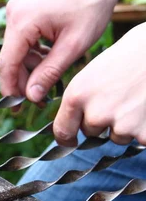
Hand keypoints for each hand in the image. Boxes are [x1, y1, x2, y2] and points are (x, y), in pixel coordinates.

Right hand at [0, 0, 115, 101]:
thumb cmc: (92, 5)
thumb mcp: (74, 44)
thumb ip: (50, 72)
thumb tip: (32, 97)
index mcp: (22, 22)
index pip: (7, 64)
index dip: (10, 88)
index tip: (15, 107)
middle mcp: (13, 14)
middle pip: (10, 58)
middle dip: (22, 80)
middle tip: (37, 100)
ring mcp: (17, 10)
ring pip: (16, 49)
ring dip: (29, 67)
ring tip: (46, 82)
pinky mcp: (24, 10)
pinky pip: (22, 38)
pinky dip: (32, 52)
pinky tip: (46, 61)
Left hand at [54, 24, 145, 145]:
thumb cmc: (125, 58)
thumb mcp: (90, 75)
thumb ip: (78, 101)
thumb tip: (71, 125)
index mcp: (76, 98)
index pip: (62, 132)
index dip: (66, 139)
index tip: (70, 141)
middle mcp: (95, 115)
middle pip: (91, 133)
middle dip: (102, 122)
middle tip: (118, 99)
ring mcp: (120, 125)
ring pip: (116, 137)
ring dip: (124, 125)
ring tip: (135, 99)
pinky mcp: (144, 132)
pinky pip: (139, 139)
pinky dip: (144, 128)